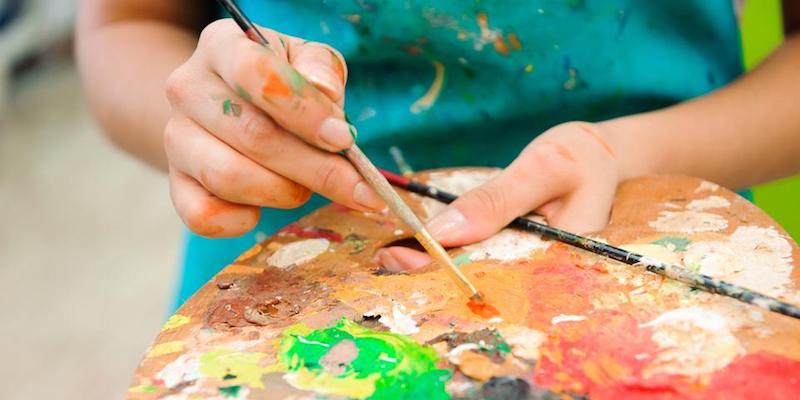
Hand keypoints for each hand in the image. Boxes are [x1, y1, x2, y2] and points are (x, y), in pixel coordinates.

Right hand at [164, 19, 383, 236]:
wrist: (230, 105)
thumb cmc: (281, 82)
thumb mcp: (306, 61)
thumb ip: (320, 69)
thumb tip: (324, 90)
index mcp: (221, 45)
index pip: (257, 74)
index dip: (306, 112)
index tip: (344, 140)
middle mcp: (187, 89)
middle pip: (253, 135)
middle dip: (315, 168)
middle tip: (355, 186)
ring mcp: (175, 138)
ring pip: (229, 177)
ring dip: (285, 192)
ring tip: (305, 188)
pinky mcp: (175, 184)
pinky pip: (203, 216)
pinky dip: (243, 221)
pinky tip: (263, 210)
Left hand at [376, 121, 622, 271]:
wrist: (603, 156)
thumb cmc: (582, 157)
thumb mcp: (543, 167)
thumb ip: (496, 200)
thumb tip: (442, 231)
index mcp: (560, 264)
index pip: (491, 273)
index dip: (443, 269)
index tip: (400, 258)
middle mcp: (543, 276)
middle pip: (481, 279)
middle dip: (432, 272)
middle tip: (384, 259)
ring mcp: (530, 267)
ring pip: (479, 270)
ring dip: (438, 263)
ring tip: (391, 255)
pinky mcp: (519, 254)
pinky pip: (484, 255)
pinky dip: (455, 249)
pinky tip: (422, 245)